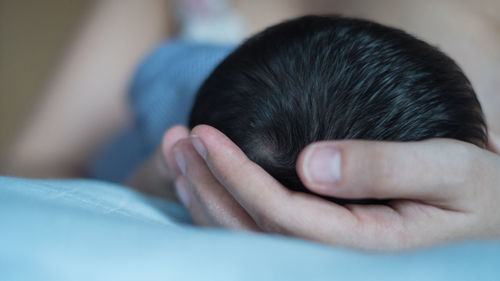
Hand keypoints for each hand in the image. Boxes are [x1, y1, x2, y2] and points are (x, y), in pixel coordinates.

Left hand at [165, 125, 499, 250]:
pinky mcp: (320, 246)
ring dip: (204, 194)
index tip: (204, 135)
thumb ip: (387, 168)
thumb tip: (314, 164)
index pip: (280, 215)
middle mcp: (335, 260)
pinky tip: (200, 180)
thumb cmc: (476, 193)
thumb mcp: (450, 171)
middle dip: (207, 183)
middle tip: (176, 139)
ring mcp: (323, 257)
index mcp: (364, 246)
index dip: (237, 175)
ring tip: (177, 151)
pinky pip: (258, 233)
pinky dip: (222, 205)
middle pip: (251, 229)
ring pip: (246, 235)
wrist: (489, 218)